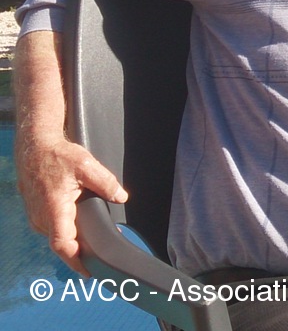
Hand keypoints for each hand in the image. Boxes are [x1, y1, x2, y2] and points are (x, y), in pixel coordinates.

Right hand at [16, 134, 126, 274]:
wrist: (34, 147)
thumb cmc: (58, 155)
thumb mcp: (87, 165)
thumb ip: (106, 183)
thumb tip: (121, 197)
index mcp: (54, 209)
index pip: (63, 245)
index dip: (75, 262)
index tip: (88, 272)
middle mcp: (42, 217)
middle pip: (62, 244)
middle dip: (81, 252)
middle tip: (102, 257)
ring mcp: (37, 216)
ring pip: (57, 236)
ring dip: (73, 241)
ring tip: (95, 243)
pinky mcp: (36, 212)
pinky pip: (52, 228)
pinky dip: (66, 231)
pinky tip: (81, 228)